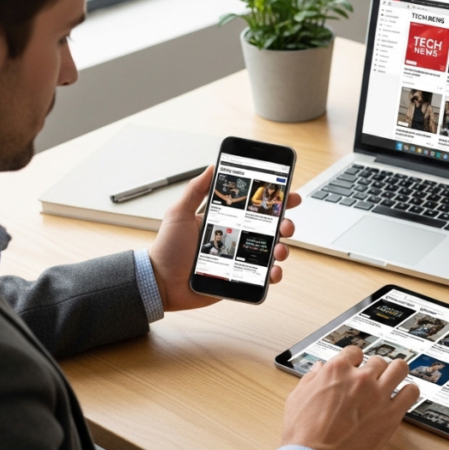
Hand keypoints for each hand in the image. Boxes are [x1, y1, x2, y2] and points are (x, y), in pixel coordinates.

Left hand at [148, 166, 301, 311]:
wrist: (161, 282)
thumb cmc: (167, 249)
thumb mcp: (179, 213)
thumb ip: (196, 190)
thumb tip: (212, 167)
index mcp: (225, 220)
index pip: (254, 207)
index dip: (274, 200)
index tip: (288, 194)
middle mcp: (236, 238)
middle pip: (269, 228)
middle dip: (285, 223)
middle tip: (285, 224)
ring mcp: (239, 258)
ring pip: (271, 251)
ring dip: (282, 248)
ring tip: (278, 249)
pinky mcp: (240, 278)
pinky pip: (263, 277)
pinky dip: (274, 274)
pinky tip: (273, 271)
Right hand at [281, 347, 419, 449]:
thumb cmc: (304, 433)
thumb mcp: (298, 397)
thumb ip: (311, 379)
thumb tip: (318, 370)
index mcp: (336, 370)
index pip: (354, 351)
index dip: (355, 359)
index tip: (357, 366)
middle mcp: (360, 378)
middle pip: (378, 360)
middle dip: (375, 369)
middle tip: (372, 380)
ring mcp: (378, 394)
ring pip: (399, 368)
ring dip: (396, 373)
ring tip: (393, 381)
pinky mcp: (391, 414)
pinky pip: (411, 393)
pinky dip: (409, 392)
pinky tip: (404, 396)